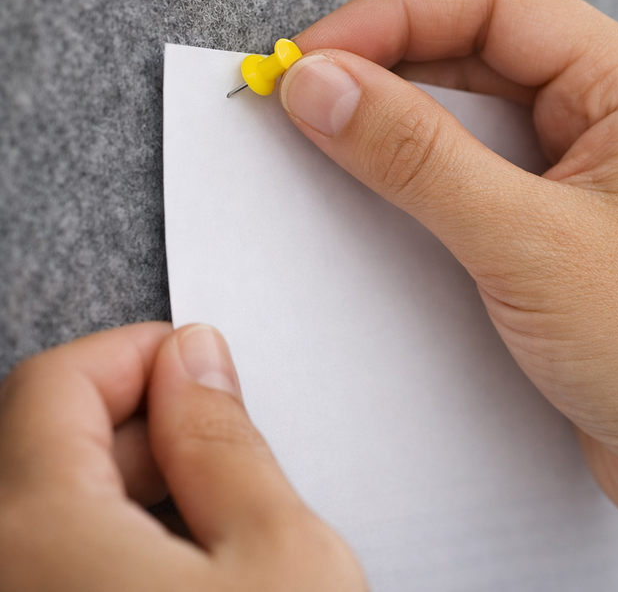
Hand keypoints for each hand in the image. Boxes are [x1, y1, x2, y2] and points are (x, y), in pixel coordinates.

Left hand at [0, 322, 367, 591]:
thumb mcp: (283, 556)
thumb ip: (226, 443)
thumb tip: (194, 365)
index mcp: (36, 535)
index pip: (54, 383)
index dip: (139, 354)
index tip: (199, 366)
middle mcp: (0, 575)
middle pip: (35, 443)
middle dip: (136, 423)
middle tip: (217, 442)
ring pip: (37, 511)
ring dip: (119, 489)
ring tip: (209, 519)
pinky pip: (45, 565)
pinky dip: (102, 544)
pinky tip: (177, 574)